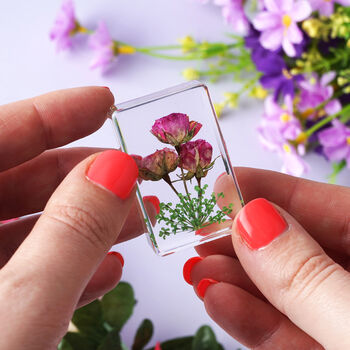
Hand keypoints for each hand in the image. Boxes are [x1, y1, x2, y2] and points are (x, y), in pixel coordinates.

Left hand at [0, 87, 156, 349]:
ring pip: (29, 229)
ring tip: (139, 218)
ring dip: (87, 222)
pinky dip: (68, 269)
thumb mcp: (19, 308)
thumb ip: (70, 234)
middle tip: (138, 172)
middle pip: (16, 181)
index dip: (52, 113)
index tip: (106, 103)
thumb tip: (117, 169)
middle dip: (84, 175)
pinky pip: (25, 275)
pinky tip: (107, 269)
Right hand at [184, 168, 349, 349]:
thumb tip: (251, 220)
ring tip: (198, 267)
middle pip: (300, 247)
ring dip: (237, 280)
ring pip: (288, 292)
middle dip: (245, 238)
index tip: (222, 184)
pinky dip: (250, 319)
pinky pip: (288, 334)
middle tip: (201, 229)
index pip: (328, 206)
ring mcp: (344, 322)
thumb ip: (306, 275)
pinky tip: (216, 299)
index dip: (273, 190)